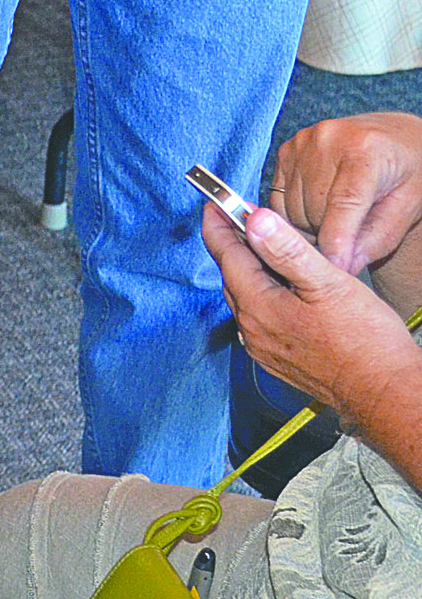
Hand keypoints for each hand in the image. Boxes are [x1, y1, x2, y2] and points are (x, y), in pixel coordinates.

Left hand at [201, 205, 421, 458]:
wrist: (384, 393)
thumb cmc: (365, 341)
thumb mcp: (328, 282)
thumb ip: (287, 250)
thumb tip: (255, 221)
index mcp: (259, 306)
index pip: (226, 256)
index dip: (218, 226)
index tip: (214, 205)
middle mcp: (252, 330)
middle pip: (232, 276)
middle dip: (233, 246)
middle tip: (239, 221)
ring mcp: (264, 348)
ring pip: (245, 299)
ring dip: (249, 272)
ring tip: (262, 250)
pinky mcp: (279, 360)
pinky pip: (259, 320)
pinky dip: (262, 297)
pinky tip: (281, 291)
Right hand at [272, 113, 421, 305]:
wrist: (393, 138)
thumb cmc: (407, 174)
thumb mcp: (408, 207)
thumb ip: (378, 237)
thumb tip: (342, 268)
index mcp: (366, 149)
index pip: (344, 203)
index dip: (337, 240)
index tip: (335, 269)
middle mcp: (327, 140)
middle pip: (314, 210)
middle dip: (329, 234)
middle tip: (352, 237)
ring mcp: (302, 143)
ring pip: (293, 209)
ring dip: (311, 226)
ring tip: (338, 218)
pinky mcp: (285, 150)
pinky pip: (279, 200)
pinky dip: (296, 213)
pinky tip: (320, 207)